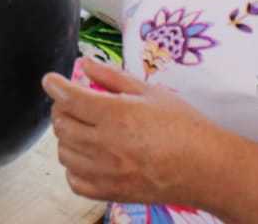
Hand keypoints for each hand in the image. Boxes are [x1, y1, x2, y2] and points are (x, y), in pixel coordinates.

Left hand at [42, 57, 217, 205]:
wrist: (207, 168)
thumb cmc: (184, 127)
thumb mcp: (150, 92)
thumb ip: (112, 77)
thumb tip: (84, 63)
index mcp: (116, 115)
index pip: (69, 98)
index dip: (55, 86)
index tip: (50, 80)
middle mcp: (106, 145)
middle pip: (61, 125)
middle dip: (61, 109)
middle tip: (73, 102)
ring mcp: (107, 172)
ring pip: (64, 152)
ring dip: (67, 136)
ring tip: (83, 128)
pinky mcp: (111, 193)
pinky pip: (74, 181)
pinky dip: (74, 167)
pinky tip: (88, 156)